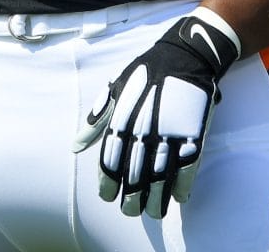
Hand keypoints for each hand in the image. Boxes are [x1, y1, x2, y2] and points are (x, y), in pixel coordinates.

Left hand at [74, 8, 239, 217]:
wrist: (186, 56)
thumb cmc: (146, 71)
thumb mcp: (115, 88)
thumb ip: (96, 119)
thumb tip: (76, 145)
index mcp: (122, 121)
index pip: (110, 164)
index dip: (107, 184)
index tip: (107, 196)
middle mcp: (143, 132)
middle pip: (134, 178)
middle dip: (130, 200)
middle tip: (129, 209)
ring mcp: (169, 136)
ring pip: (159, 181)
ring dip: (155, 201)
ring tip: (152, 211)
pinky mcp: (193, 136)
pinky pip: (186, 171)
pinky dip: (181, 188)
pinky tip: (177, 197)